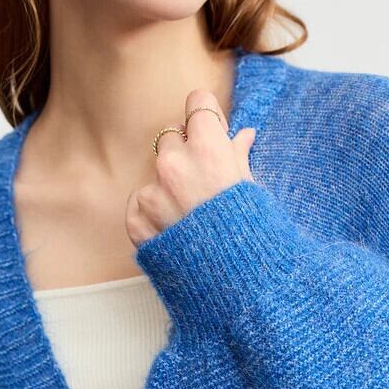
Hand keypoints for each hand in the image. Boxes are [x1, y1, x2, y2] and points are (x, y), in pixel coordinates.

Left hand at [125, 87, 255, 245]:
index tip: (209, 129)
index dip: (205, 116)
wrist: (236, 284)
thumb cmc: (251, 234)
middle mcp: (174, 164)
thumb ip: (238, 156)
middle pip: (171, 137)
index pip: (197, 103)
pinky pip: (140, 203)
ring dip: (168, 187)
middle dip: (185, 154)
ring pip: (155, 174)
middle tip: (203, 185)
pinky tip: (176, 231)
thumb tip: (243, 135)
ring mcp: (152, 193)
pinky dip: (153, 214)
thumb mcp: (252, 190)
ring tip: (192, 216)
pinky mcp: (136, 220)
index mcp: (207, 148)